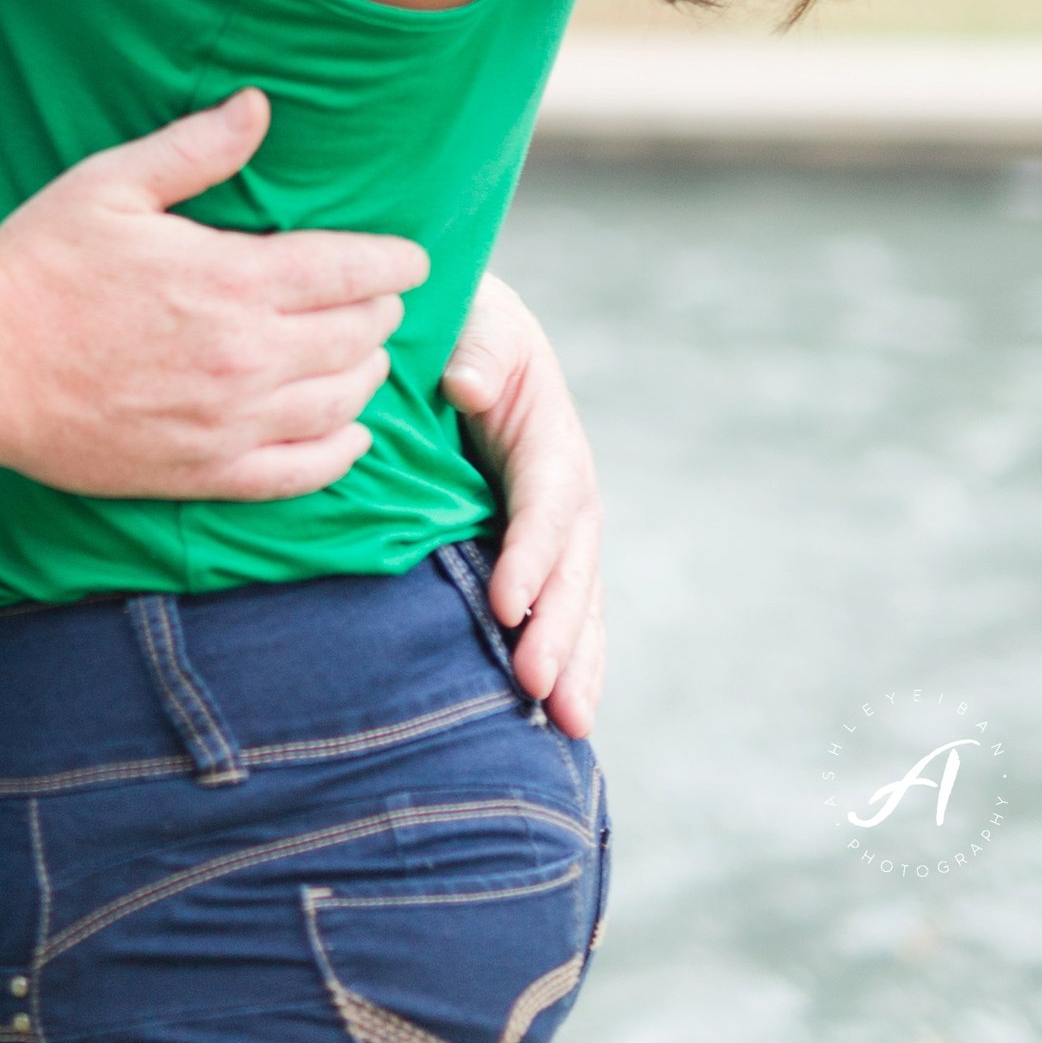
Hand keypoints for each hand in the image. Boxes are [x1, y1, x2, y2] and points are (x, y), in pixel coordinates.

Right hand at [0, 90, 425, 500]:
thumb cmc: (39, 265)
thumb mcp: (113, 184)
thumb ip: (195, 149)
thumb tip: (259, 106)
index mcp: (231, 280)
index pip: (349, 271)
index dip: (392, 262)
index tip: (413, 258)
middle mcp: (245, 355)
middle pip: (356, 335)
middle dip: (381, 312)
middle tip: (382, 299)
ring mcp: (229, 421)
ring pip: (340, 402)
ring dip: (368, 374)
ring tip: (368, 355)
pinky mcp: (204, 471)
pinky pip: (300, 472)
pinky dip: (340, 453)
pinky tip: (352, 435)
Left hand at [440, 271, 605, 736]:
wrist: (471, 328)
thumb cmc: (466, 322)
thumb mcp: (477, 321)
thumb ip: (477, 351)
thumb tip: (464, 386)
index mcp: (549, 434)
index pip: (545, 503)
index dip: (531, 554)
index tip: (507, 605)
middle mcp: (566, 487)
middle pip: (573, 566)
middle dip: (560, 629)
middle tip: (537, 685)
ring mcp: (560, 524)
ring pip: (578, 599)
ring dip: (575, 661)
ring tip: (567, 722)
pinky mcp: (542, 549)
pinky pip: (564, 608)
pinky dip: (571, 658)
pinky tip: (564, 715)